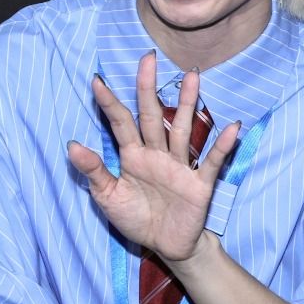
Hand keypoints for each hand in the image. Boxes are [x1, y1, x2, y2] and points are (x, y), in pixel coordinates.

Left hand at [68, 51, 240, 263]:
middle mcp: (157, 154)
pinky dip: (222, 145)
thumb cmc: (137, 218)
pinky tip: (232, 127)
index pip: (120, 123)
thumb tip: (71, 144)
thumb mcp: (108, 198)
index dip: (109, 103)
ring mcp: (179, 166)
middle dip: (148, 87)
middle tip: (148, 58)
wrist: (167, 246)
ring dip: (187, 104)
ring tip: (191, 76)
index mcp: (133, 156)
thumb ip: (94, 171)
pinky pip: (211, 161)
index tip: (96, 79)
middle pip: (151, 115)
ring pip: (181, 129)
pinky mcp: (199, 183)